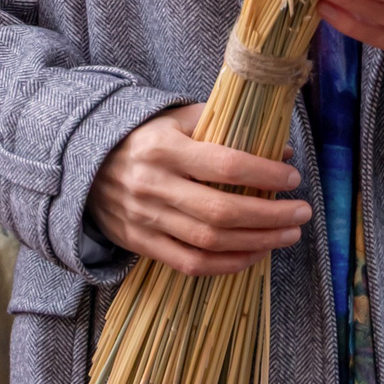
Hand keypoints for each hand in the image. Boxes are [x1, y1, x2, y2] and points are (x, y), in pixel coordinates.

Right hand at [87, 104, 310, 276]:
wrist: (82, 164)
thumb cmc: (141, 137)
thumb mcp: (173, 119)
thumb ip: (223, 128)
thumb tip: (279, 149)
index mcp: (164, 148)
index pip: (224, 165)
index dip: (264, 173)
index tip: (292, 177)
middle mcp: (154, 185)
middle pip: (223, 211)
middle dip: (270, 215)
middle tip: (301, 213)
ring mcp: (145, 218)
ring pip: (211, 241)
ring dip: (258, 241)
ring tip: (288, 234)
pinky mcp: (141, 243)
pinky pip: (191, 264)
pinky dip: (228, 264)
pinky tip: (254, 255)